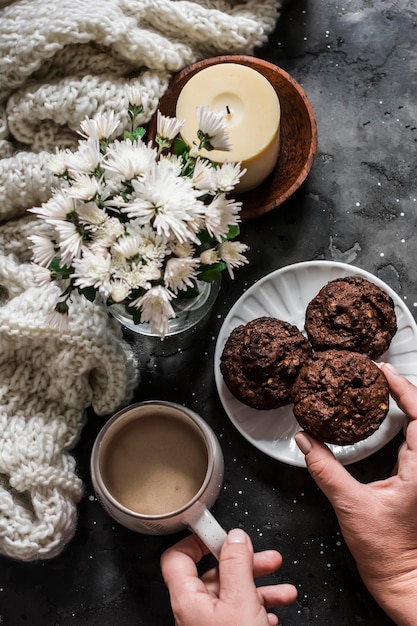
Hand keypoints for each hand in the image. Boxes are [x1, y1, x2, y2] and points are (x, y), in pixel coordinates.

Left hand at [160, 528, 296, 625]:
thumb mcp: (240, 600)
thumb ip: (236, 564)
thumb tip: (234, 537)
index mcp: (188, 599)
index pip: (177, 558)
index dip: (197, 541)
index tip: (220, 533)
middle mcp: (196, 612)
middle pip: (214, 574)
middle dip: (244, 564)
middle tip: (266, 558)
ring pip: (232, 594)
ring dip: (259, 586)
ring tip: (283, 586)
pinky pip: (240, 613)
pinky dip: (259, 607)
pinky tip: (274, 610)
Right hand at [295, 362, 416, 625]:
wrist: (405, 580)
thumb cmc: (388, 553)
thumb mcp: (351, 506)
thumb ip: (326, 469)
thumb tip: (306, 442)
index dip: (402, 388)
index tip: (383, 371)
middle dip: (402, 390)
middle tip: (376, 373)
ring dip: (403, 404)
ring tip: (379, 387)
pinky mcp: (416, 480)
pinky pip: (413, 441)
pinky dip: (400, 423)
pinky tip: (382, 418)